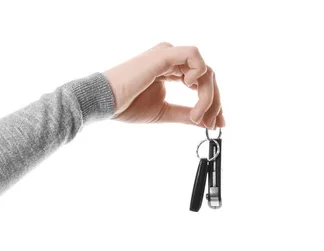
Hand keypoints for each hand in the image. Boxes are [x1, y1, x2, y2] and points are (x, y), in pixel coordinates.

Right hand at [104, 42, 223, 127]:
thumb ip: (186, 115)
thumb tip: (208, 123)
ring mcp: (168, 55)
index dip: (214, 103)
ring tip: (196, 116)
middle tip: (210, 123)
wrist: (106, 103)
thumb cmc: (128, 106)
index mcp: (171, 71)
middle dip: (214, 102)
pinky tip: (188, 89)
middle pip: (209, 77)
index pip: (203, 82)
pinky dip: (199, 74)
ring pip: (205, 70)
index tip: (217, 123)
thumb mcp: (165, 112)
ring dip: (208, 95)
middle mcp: (172, 60)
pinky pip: (194, 55)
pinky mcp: (164, 54)